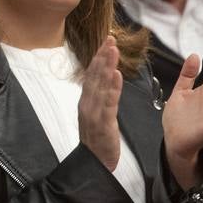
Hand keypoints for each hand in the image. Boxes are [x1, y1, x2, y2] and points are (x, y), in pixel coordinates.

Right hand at [77, 36, 123, 170]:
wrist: (93, 164)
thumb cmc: (97, 140)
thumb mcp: (97, 115)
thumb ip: (101, 97)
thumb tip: (107, 78)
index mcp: (86, 101)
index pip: (92, 74)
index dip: (100, 57)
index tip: (107, 41)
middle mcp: (87, 104)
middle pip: (95, 76)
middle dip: (103, 56)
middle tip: (110, 38)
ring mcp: (93, 113)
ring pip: (100, 85)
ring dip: (107, 66)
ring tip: (113, 50)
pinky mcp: (103, 123)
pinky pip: (108, 102)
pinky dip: (112, 88)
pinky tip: (117, 75)